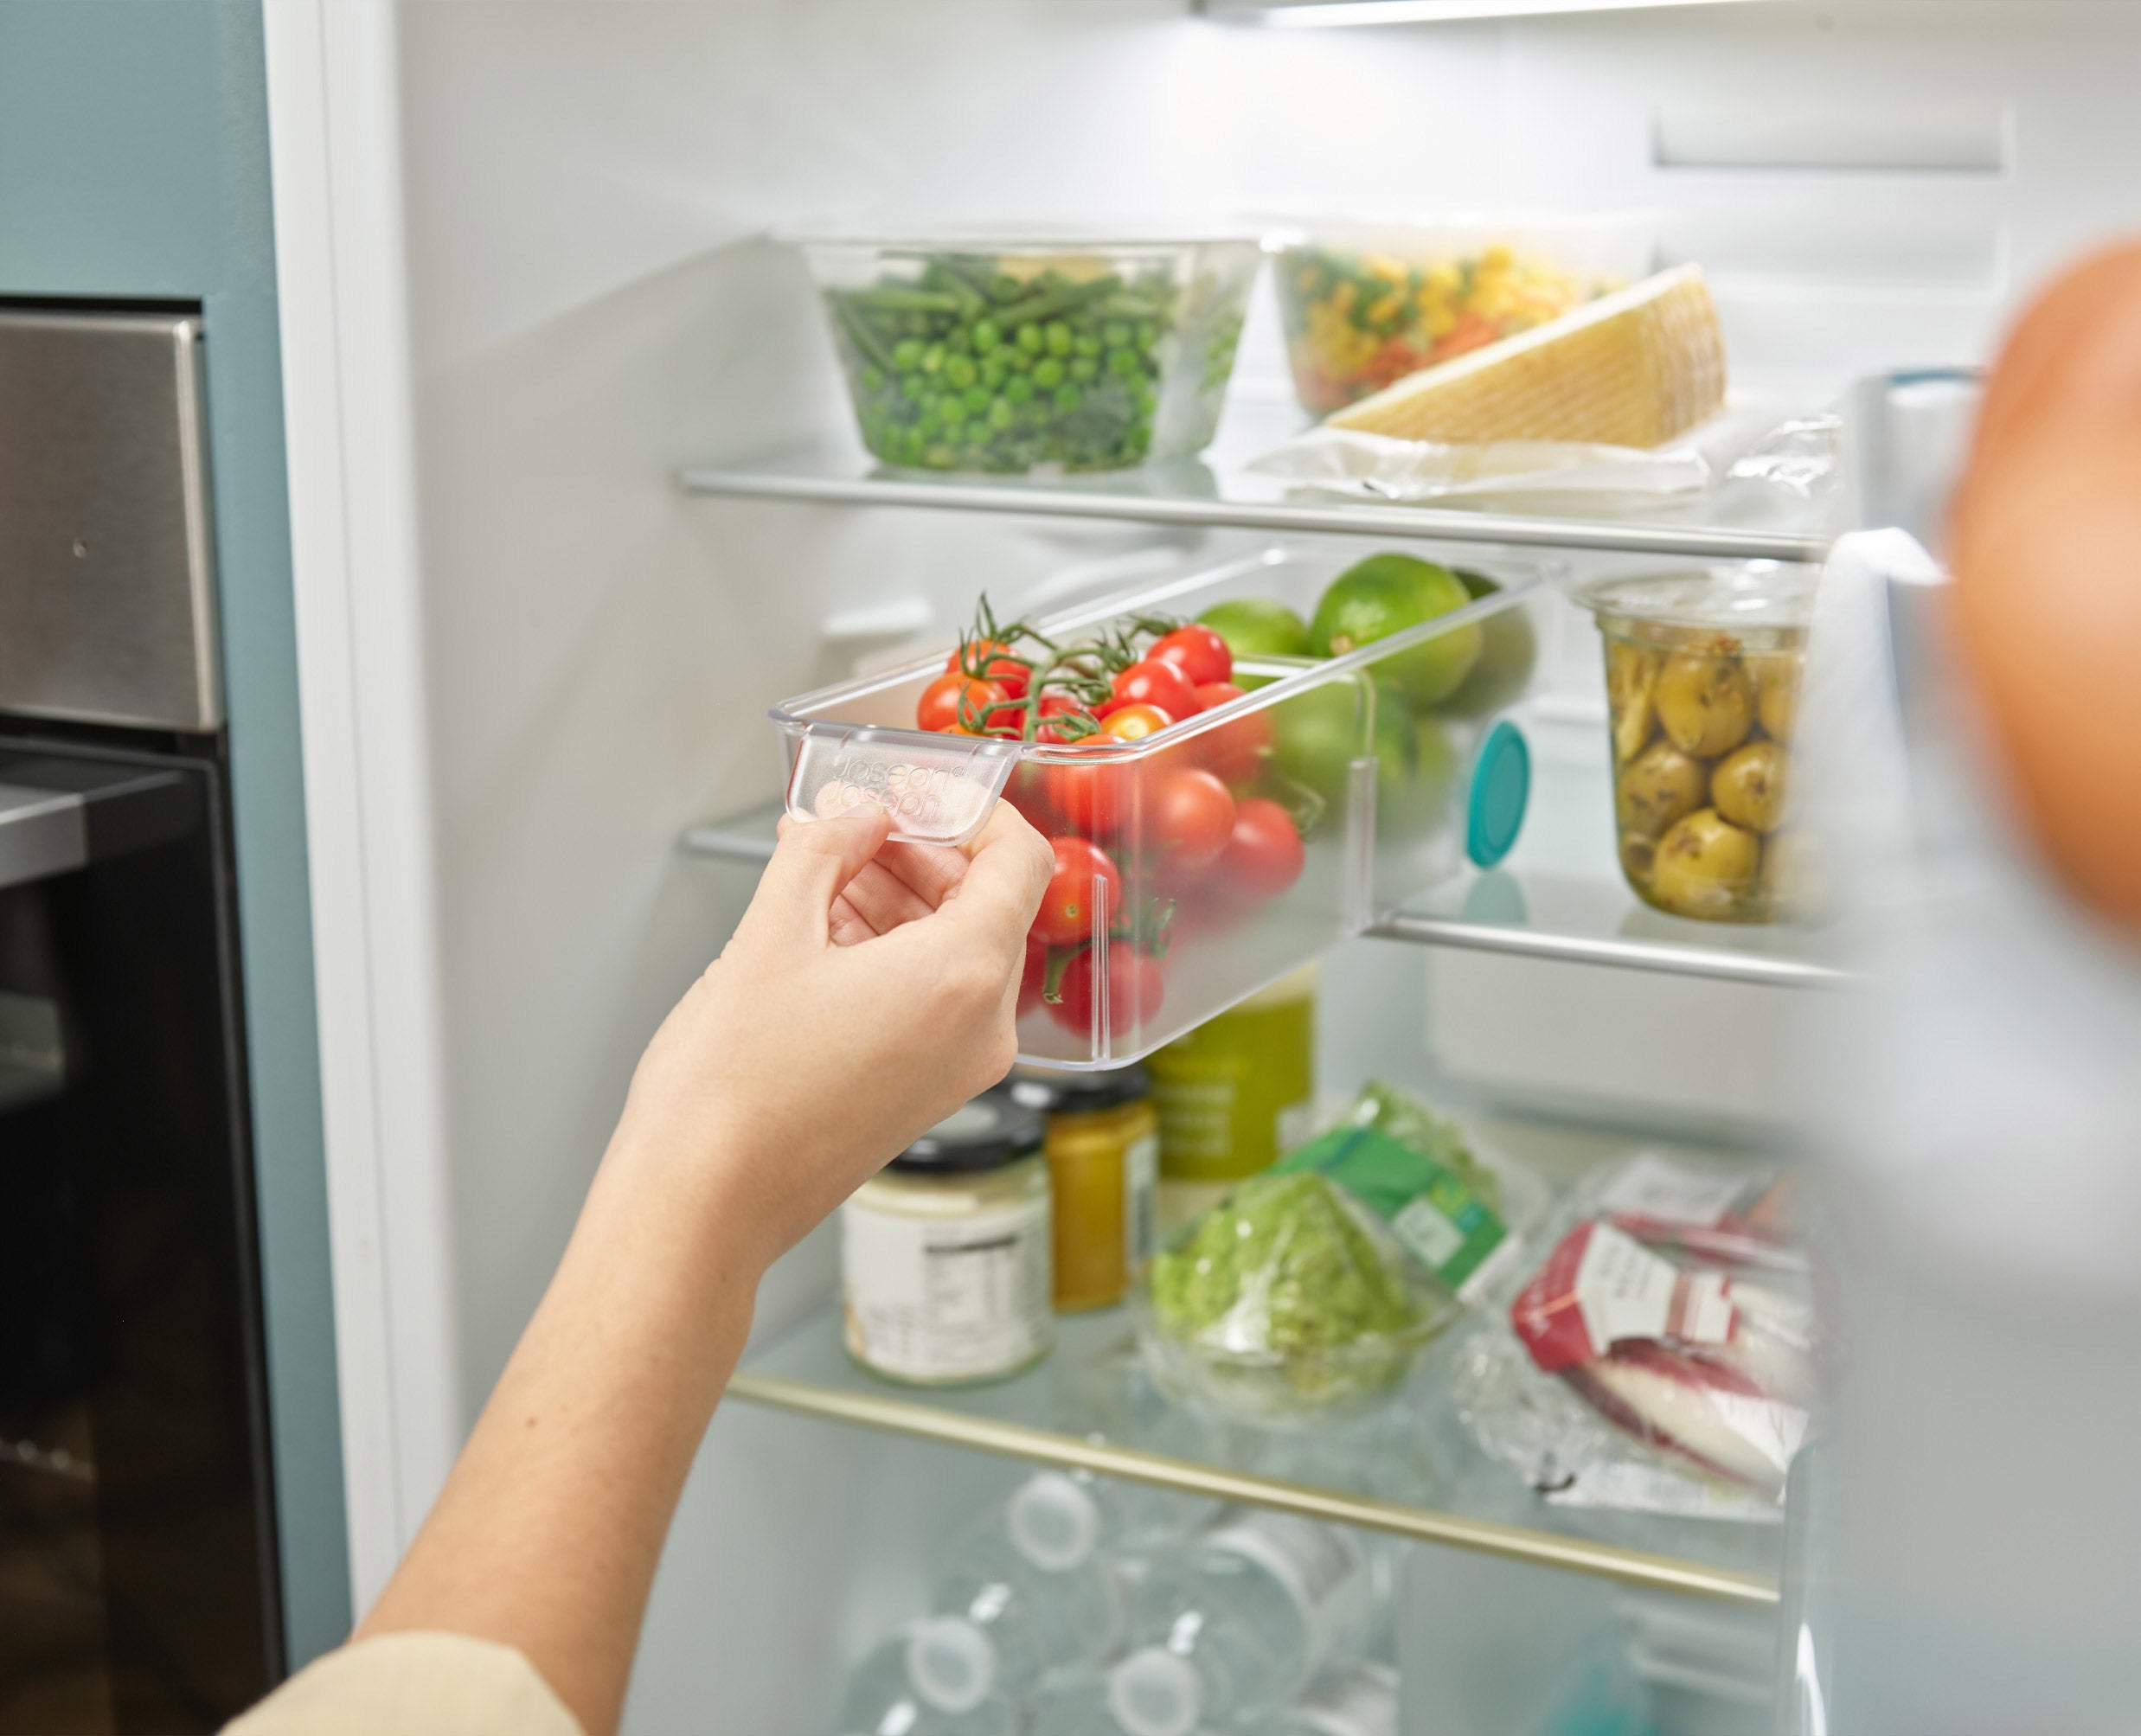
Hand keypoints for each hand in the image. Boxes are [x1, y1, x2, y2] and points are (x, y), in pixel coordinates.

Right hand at [603, 801, 1053, 1270]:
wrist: (703, 1202)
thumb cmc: (730, 1091)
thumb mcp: (771, 933)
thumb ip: (825, 849)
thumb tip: (856, 817)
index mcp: (964, 978)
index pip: (1019, 859)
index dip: (971, 807)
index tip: (917, 787)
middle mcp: (980, 1028)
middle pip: (984, 902)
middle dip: (917, 849)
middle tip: (850, 815)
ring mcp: (958, 1066)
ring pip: (953, 949)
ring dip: (896, 896)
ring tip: (819, 863)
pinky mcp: (926, 1091)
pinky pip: (932, 996)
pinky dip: (889, 949)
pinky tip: (821, 923)